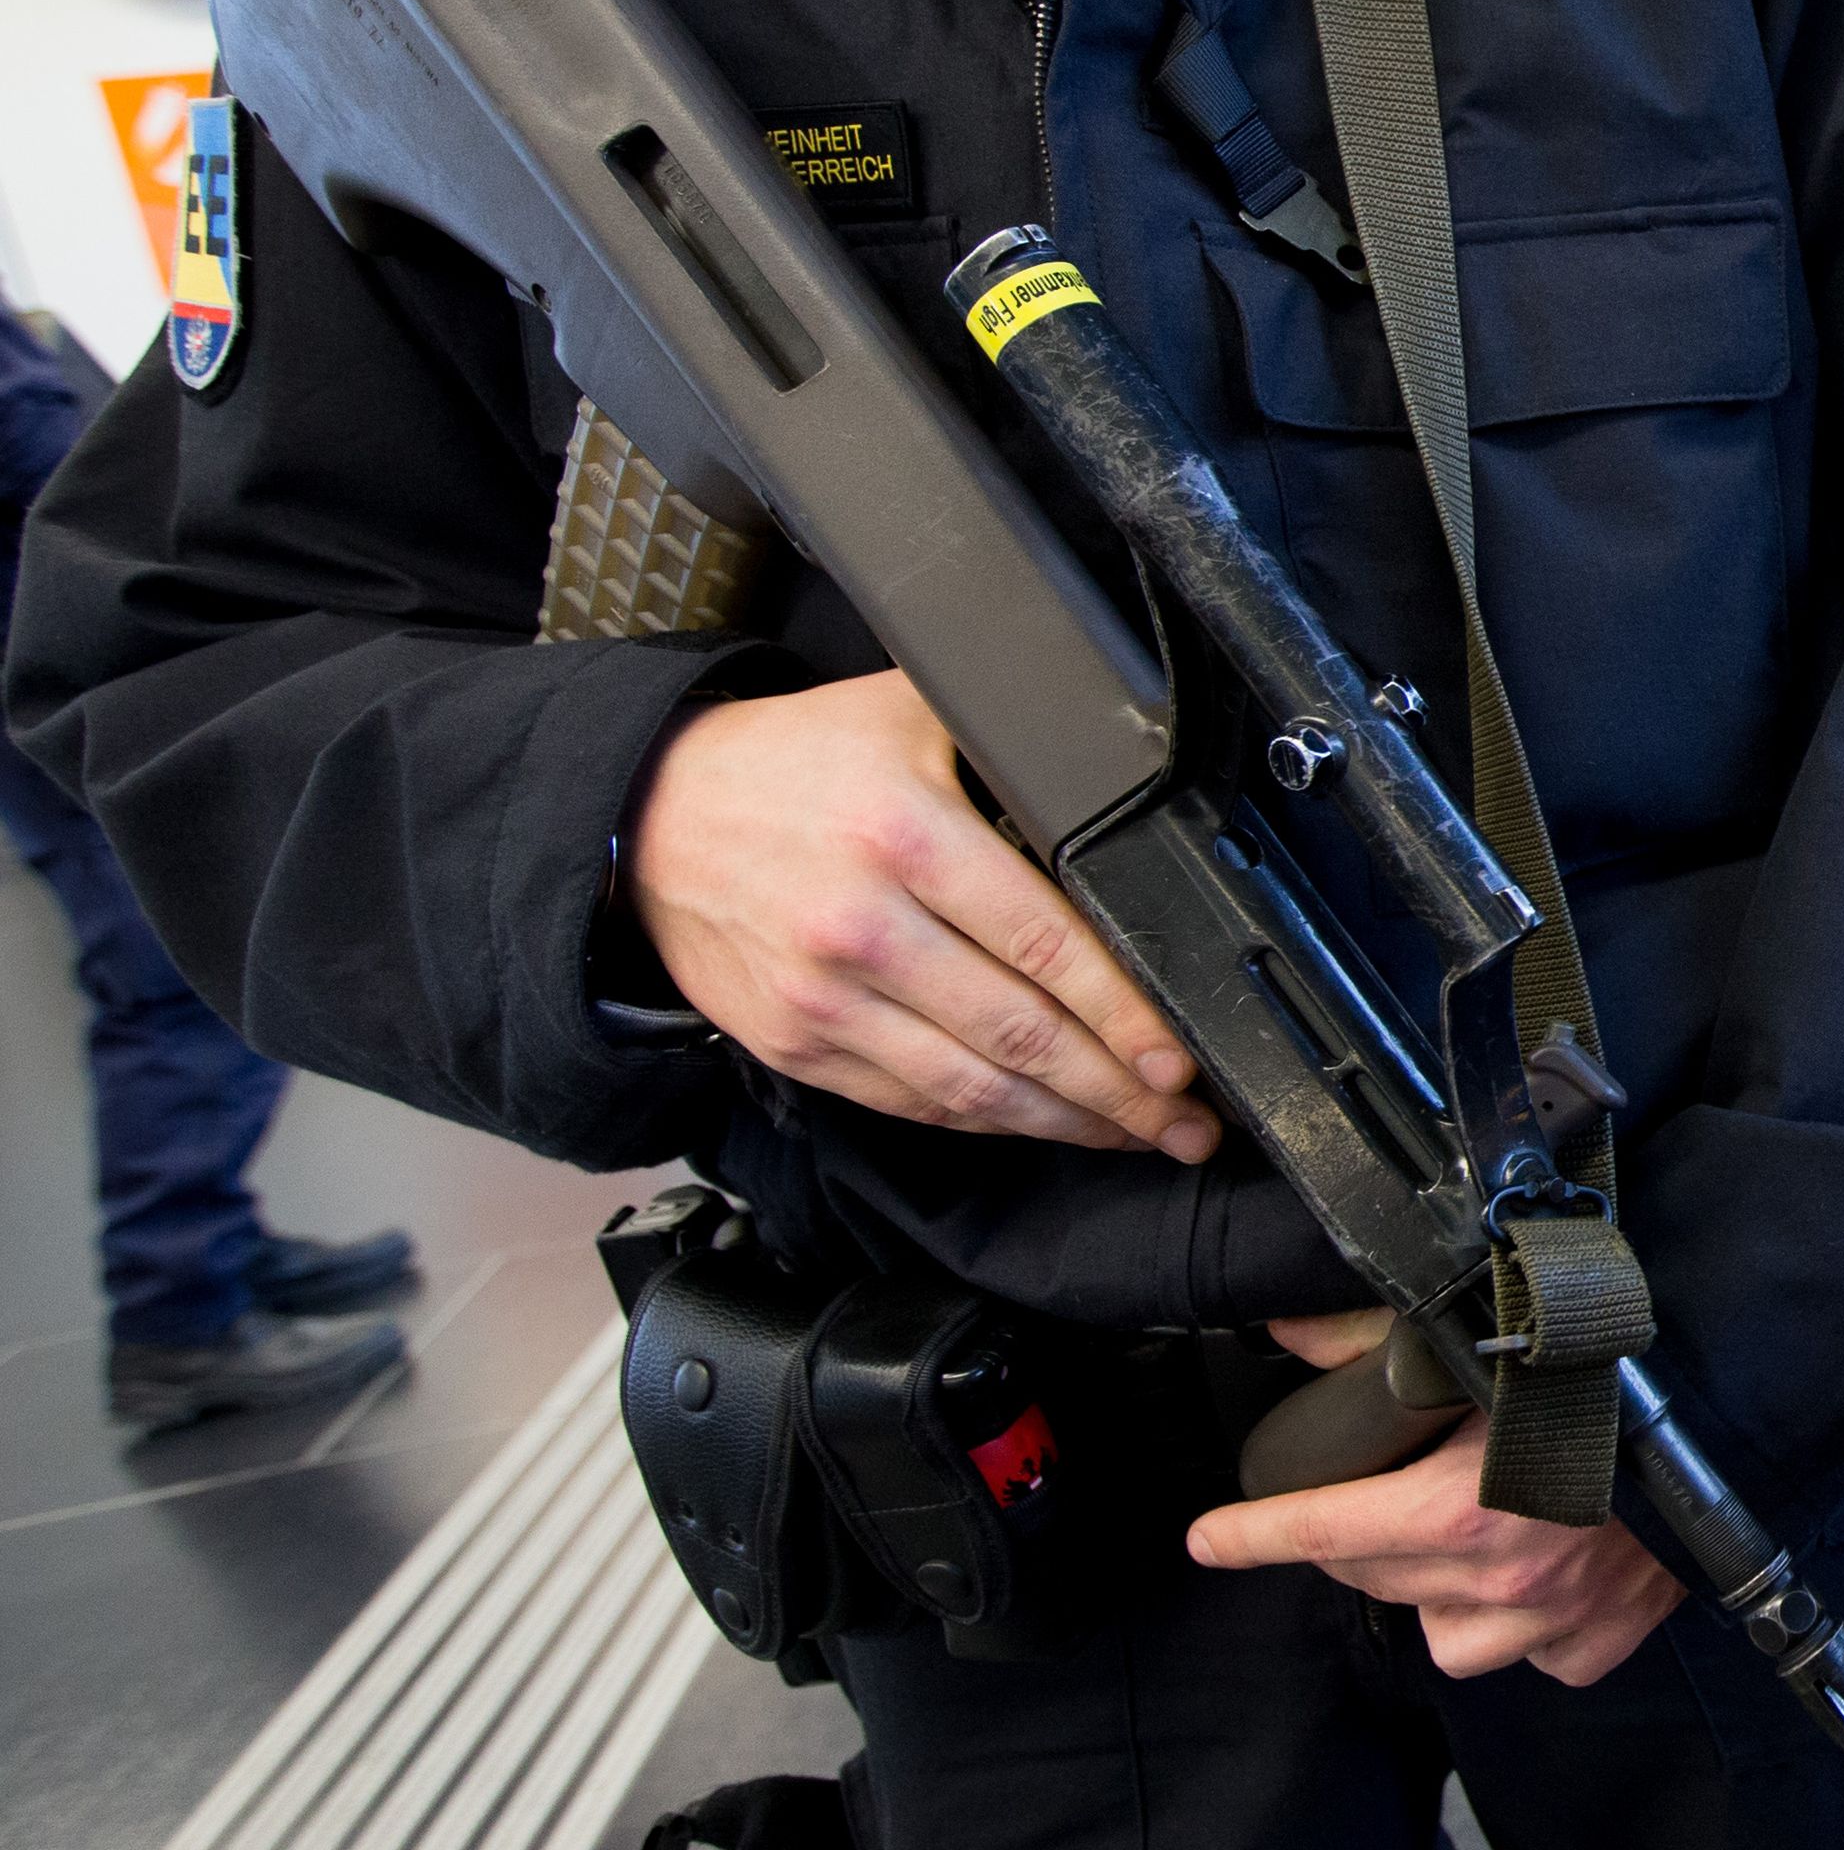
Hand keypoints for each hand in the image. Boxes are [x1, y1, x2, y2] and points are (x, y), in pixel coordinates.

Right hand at [623, 668, 1218, 1158]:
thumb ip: (1012, 748)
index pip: (1046, 945)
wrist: (650, 816)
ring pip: (971, 1090)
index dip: (1125, 1014)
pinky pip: (913, 1103)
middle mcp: (864, 927)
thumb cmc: (796, 762)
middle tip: (1186, 1122)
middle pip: (1021, 1035)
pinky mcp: (796, 1047)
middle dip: (1120, 1092)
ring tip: (1137, 1137)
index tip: (1180, 1058)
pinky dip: (989, 1124)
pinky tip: (1045, 1124)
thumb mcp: (909, 712)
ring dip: (1067, 1125)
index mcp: (908, 838)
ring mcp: (825, 1000)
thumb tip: (1128, 772)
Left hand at [1188, 1312, 1681, 1684]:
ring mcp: (1552, 1623)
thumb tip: (1286, 1328)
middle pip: (1373, 1578)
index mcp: (1461, 1512)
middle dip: (1354, 1537)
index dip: (1250, 1535)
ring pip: (1442, 1637)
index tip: (1206, 1539)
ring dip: (1434, 1592)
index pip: (1320, 1532)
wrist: (1732, 1407)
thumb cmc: (1612, 1370)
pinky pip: (1525, 1656)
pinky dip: (1516, 1623)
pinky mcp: (1597, 1645)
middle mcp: (1501, 1580)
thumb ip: (1373, 1344)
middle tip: (1375, 1492)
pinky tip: (1535, 1571)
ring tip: (1464, 1536)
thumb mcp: (1483, 1347)